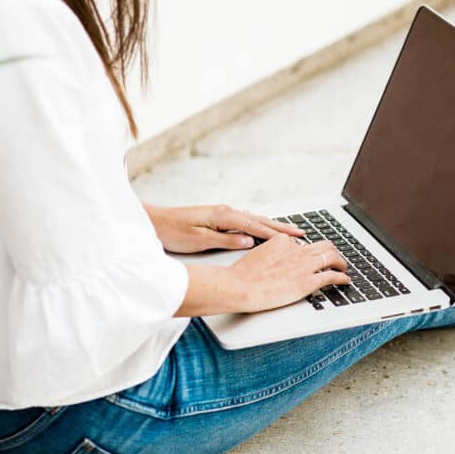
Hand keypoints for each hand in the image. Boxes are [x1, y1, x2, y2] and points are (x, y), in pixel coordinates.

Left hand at [144, 203, 304, 253]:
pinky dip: (259, 226)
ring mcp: (222, 214)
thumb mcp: (199, 240)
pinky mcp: (217, 218)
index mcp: (224, 216)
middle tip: (302, 232)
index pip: (257, 226)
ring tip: (289, 232)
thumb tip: (249, 241)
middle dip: (282, 227)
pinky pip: (245, 222)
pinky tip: (264, 230)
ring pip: (254, 220)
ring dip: (272, 226)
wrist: (152, 221)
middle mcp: (226, 212)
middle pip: (260, 220)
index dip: (278, 234)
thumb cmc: (172, 231)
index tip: (296, 238)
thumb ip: (226, 240)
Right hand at [226, 235, 350, 312]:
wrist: (240, 285)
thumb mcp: (257, 254)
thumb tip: (273, 259)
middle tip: (334, 258)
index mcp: (282, 242)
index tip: (312, 255)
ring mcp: (304, 265)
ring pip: (332, 257)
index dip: (309, 250)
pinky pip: (332, 276)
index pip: (302, 243)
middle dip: (331, 251)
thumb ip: (270, 253)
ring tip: (343, 267)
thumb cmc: (242, 275)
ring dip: (341, 262)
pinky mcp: (308, 281)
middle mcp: (296, 250)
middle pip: (323, 245)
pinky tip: (345, 280)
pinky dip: (342, 277)